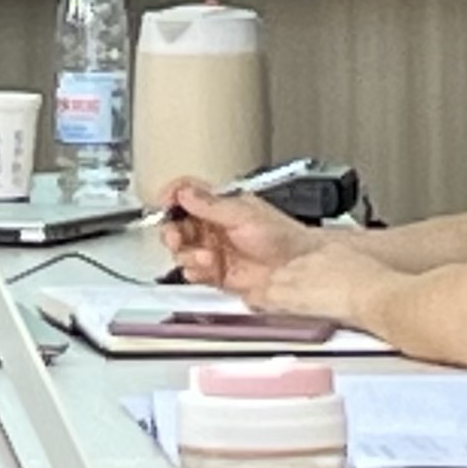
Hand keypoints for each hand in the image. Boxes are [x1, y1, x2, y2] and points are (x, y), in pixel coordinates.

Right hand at [159, 180, 322, 301]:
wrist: (300, 273)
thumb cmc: (286, 239)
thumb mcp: (244, 214)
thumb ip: (210, 204)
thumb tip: (184, 192)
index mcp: (224, 206)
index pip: (188, 195)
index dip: (174, 197)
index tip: (166, 202)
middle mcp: (218, 228)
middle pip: (178, 225)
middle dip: (174, 230)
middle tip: (177, 235)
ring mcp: (217, 252)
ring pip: (183, 250)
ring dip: (189, 254)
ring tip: (206, 257)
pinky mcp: (219, 275)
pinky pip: (193, 272)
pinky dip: (195, 271)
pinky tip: (207, 269)